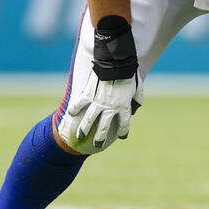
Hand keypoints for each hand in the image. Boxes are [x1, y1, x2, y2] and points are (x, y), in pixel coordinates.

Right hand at [61, 16, 141, 152]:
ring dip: (84, 129)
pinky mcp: (88, 94)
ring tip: (79, 136)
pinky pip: (79, 104)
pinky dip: (74, 109)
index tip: (122, 136)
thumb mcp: (138, 87)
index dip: (123, 131)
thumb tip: (137, 106)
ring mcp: (98, 102)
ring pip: (89, 120)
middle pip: (104, 127)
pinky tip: (70, 114)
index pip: (124, 124)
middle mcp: (110, 108)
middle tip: (97, 145)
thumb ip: (138, 98)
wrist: (116, 63)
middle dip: (100, 138)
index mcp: (124, 107)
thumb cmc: (129, 73)